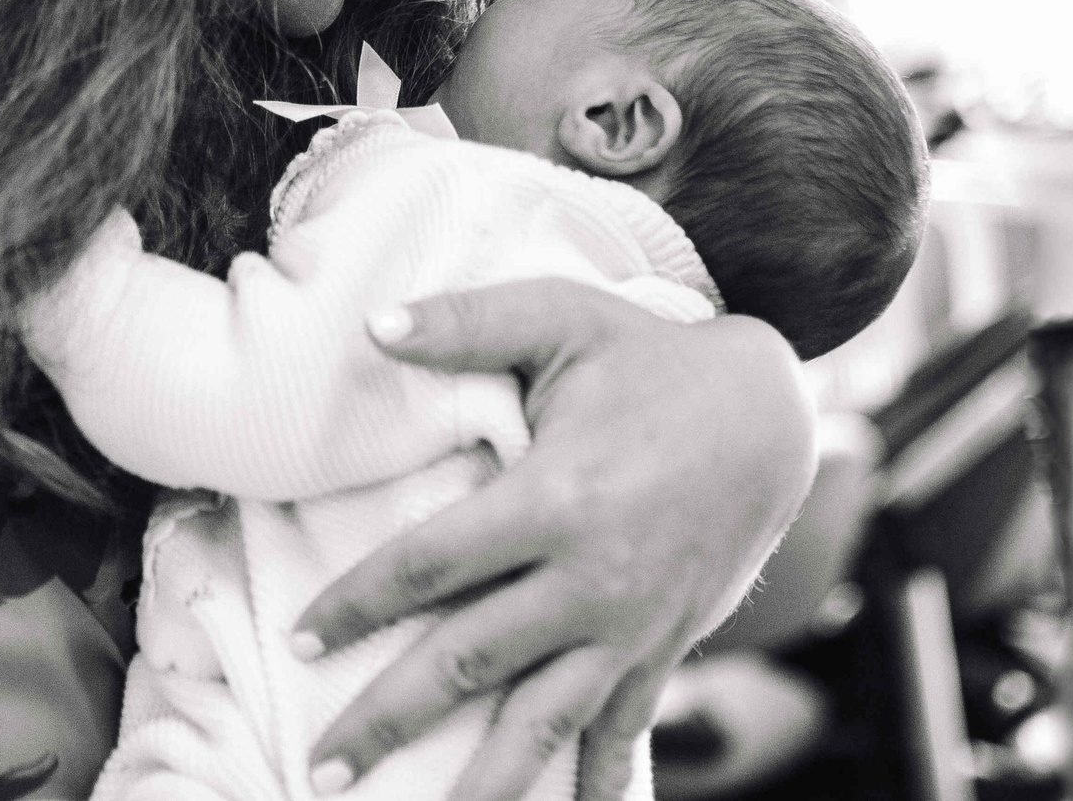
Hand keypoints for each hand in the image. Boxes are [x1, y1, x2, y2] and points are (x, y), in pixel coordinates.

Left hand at [294, 280, 818, 800]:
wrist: (771, 415)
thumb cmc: (652, 359)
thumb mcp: (564, 319)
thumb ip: (468, 322)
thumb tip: (374, 325)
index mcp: (554, 498)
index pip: (430, 564)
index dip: (358, 603)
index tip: (302, 636)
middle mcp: (590, 579)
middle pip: (468, 663)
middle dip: (388, 719)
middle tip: (322, 767)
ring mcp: (631, 627)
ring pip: (541, 724)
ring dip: (480, 784)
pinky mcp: (664, 649)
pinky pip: (621, 732)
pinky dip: (596, 785)